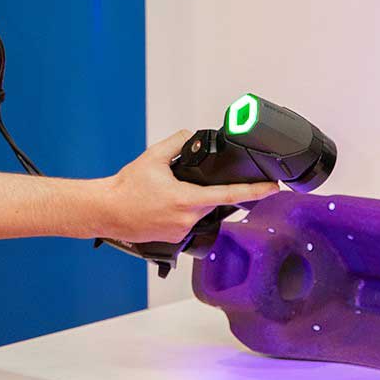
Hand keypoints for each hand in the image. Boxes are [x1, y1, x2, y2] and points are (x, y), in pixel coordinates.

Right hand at [98, 129, 280, 243]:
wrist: (106, 211)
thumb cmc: (126, 188)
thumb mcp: (154, 157)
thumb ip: (179, 143)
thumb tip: (194, 139)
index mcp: (187, 199)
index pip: (230, 195)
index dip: (255, 192)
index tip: (273, 188)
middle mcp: (188, 219)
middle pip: (214, 203)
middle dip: (209, 191)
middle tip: (183, 182)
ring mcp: (182, 233)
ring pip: (201, 213)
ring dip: (194, 202)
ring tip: (168, 195)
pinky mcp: (175, 241)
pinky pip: (189, 224)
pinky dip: (183, 213)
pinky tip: (165, 207)